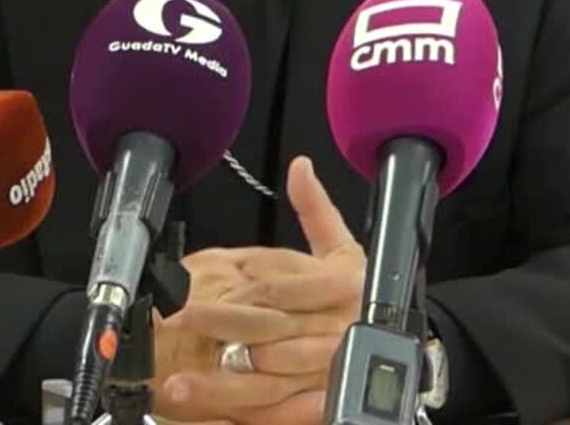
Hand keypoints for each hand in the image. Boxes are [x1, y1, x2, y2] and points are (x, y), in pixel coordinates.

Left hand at [154, 156, 367, 424]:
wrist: (395, 348)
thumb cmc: (359, 298)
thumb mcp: (344, 251)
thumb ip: (317, 211)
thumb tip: (301, 169)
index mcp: (339, 290)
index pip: (279, 290)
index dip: (235, 294)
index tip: (190, 298)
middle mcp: (333, 335)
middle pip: (269, 336)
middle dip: (221, 336)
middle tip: (177, 332)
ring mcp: (325, 376)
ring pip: (268, 383)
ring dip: (219, 387)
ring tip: (174, 385)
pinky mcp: (319, 405)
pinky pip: (277, 416)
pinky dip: (239, 415)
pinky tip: (205, 413)